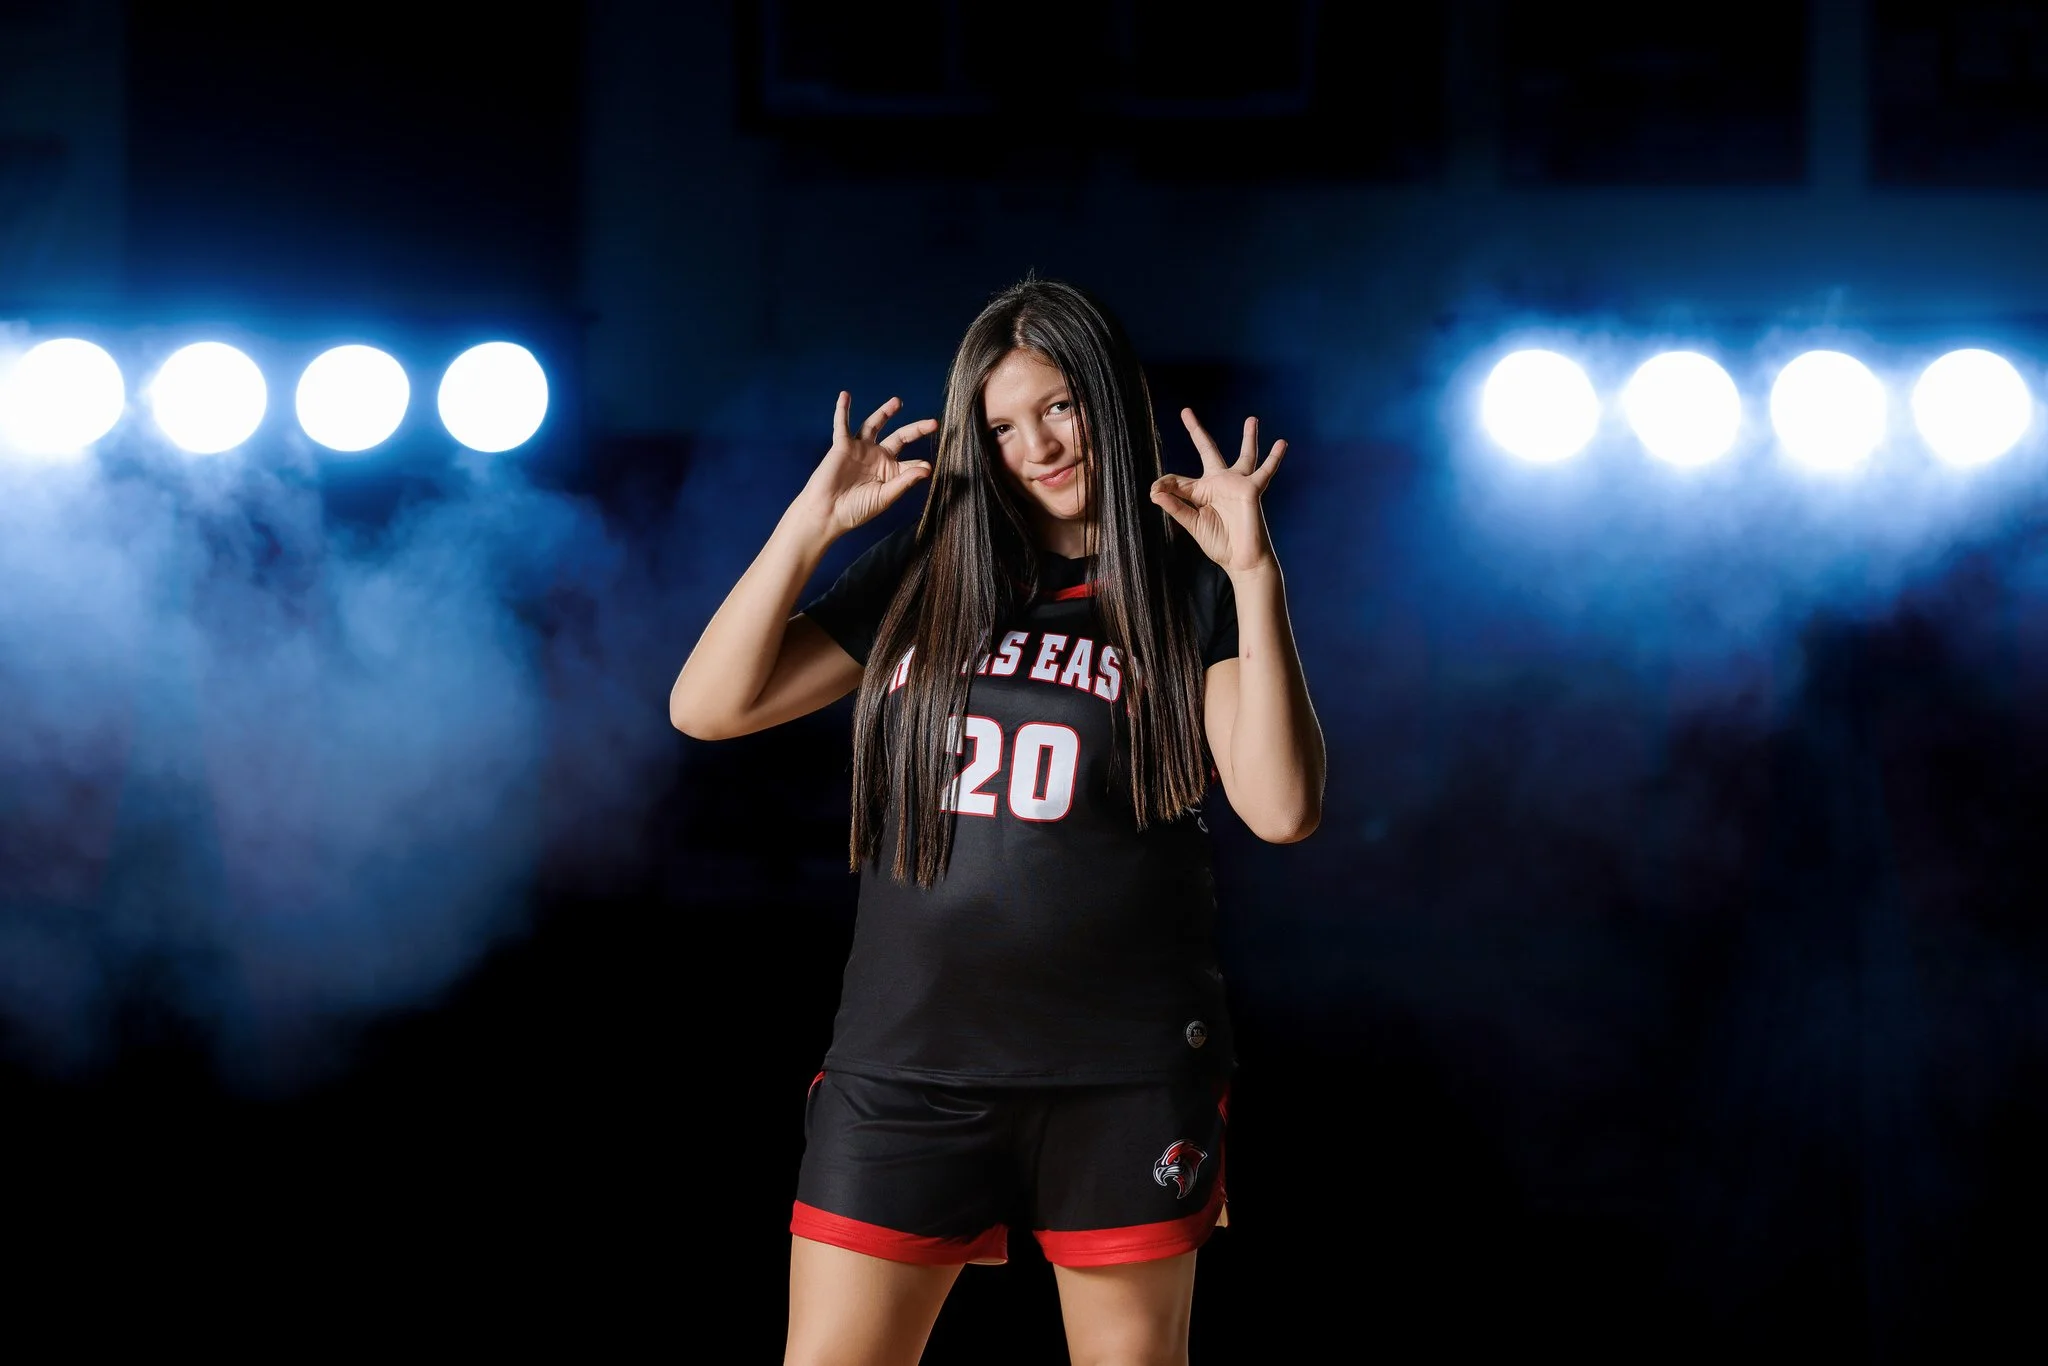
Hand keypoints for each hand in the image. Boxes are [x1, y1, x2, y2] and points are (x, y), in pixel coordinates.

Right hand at [796, 392, 936, 537]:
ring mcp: (861, 449)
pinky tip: (845, 396)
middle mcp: (878, 458)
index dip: (921, 465)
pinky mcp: (842, 446)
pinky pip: (842, 425)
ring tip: (897, 402)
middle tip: (932, 424)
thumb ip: (905, 482)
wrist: (828, 512)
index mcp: (891, 472)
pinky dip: (843, 410)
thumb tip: (927, 469)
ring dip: (885, 412)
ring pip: (874, 425)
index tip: (927, 467)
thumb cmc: (856, 510)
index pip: (911, 463)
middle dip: (916, 429)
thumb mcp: (885, 497)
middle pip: (900, 437)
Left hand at [1151, 410, 1286, 574]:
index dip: (1164, 485)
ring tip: (1252, 419)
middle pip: (1207, 450)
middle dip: (1196, 430)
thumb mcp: (1192, 524)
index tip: (1155, 492)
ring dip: (1248, 437)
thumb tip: (1154, 493)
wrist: (1241, 559)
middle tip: (1186, 411)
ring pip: (1244, 454)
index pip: (1178, 479)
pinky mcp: (1251, 490)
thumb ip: (1175, 507)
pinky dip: (1274, 458)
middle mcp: (1219, 483)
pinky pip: (1265, 471)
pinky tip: (1281, 443)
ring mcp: (1236, 484)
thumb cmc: (1219, 543)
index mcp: (1201, 491)